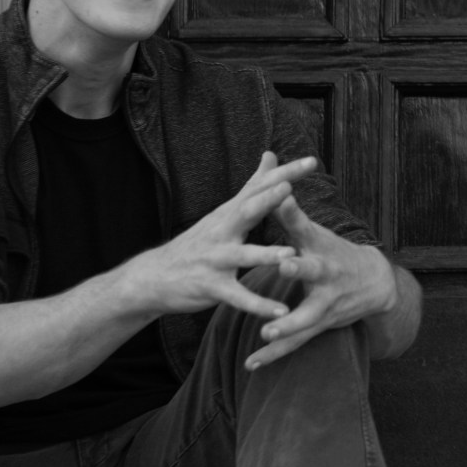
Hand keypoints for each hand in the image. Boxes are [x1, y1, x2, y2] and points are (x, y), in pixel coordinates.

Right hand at [121, 151, 305, 319]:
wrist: (153, 277)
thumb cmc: (199, 243)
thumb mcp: (225, 211)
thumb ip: (252, 185)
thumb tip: (269, 154)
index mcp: (231, 213)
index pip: (260, 187)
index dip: (285, 174)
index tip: (313, 161)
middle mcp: (223, 231)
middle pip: (247, 211)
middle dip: (268, 200)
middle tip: (289, 189)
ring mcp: (216, 259)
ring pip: (243, 255)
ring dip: (266, 255)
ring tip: (290, 255)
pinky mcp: (212, 286)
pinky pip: (239, 297)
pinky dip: (259, 305)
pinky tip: (280, 312)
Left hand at [245, 196, 401, 369]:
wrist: (375, 284)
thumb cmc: (336, 253)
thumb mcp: (317, 235)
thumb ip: (292, 217)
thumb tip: (274, 188)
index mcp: (322, 254)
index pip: (307, 234)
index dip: (294, 220)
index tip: (282, 206)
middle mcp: (326, 281)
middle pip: (313, 276)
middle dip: (299, 272)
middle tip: (284, 266)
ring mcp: (325, 307)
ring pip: (305, 319)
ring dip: (287, 327)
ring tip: (265, 333)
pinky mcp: (318, 327)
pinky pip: (294, 344)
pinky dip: (273, 354)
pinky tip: (252, 364)